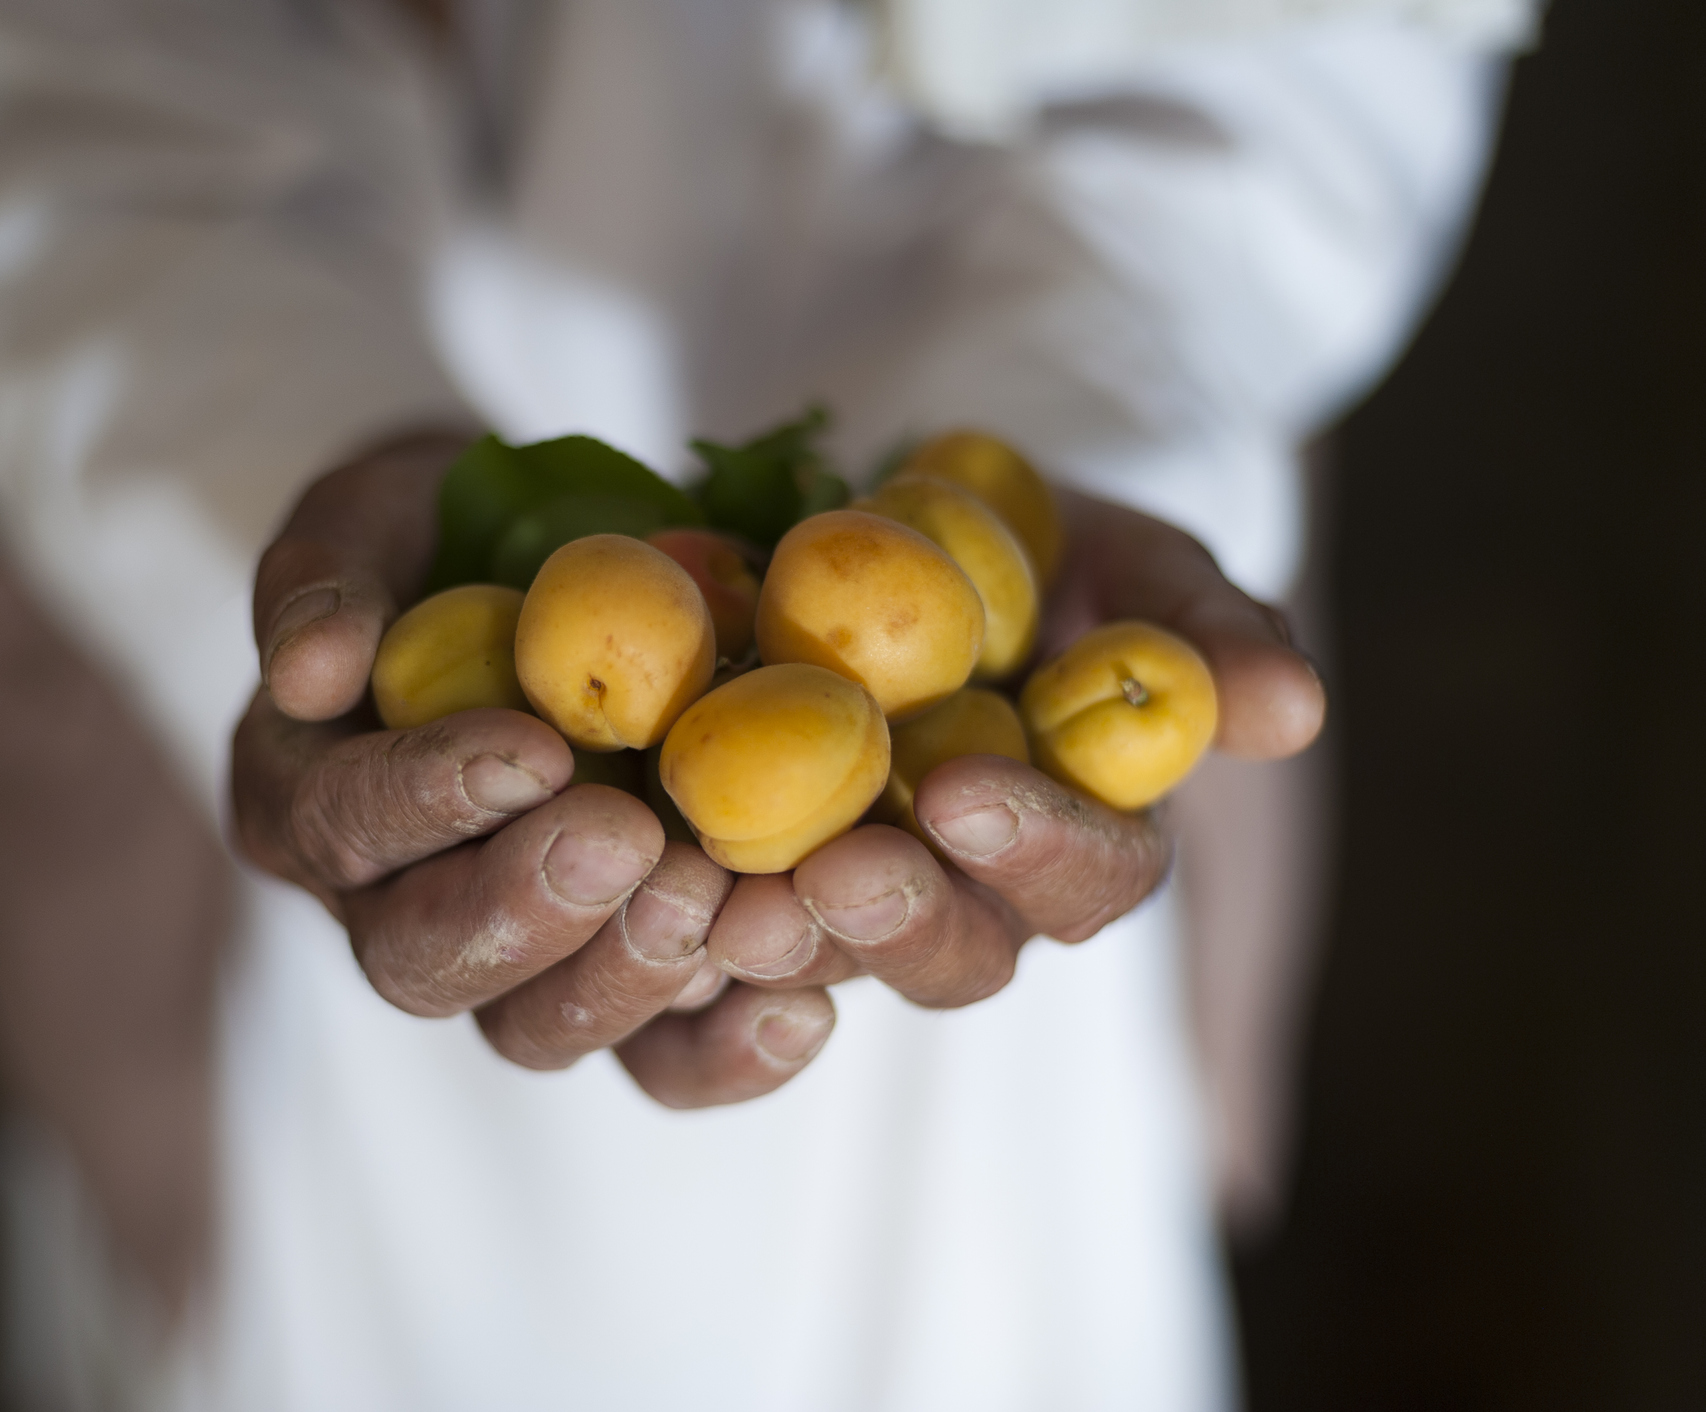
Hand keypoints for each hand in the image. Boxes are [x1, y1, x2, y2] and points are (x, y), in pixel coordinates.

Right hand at [231, 434, 834, 1108]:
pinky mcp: (621, 978)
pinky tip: (799, 1007)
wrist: (557, 566)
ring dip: (633, 976)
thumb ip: (325, 574)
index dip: (430, 799)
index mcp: (312, 802)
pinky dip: (728, 1048)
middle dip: (531, 912)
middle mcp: (392, 908)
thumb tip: (309, 672)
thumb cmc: (446, 534)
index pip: (342, 826)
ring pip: (539, 1029)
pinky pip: (660, 1059)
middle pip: (429, 965)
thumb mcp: (370, 512)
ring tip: (720, 901)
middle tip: (631, 842)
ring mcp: (511, 961)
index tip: (534, 750)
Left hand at [700, 488, 1324, 1007]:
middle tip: (835, 870)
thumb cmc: (1044, 550)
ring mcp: (850, 893)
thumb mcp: (1135, 562)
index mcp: (1080, 843)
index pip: (1088, 881)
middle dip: (898, 920)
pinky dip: (674, 917)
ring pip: (824, 961)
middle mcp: (968, 896)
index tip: (966, 790)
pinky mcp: (741, 873)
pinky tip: (636, 872)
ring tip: (721, 895)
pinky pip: (707, 931)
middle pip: (954, 955)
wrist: (897, 525)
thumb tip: (1292, 709)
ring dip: (775, 941)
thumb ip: (1204, 633)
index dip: (1036, 849)